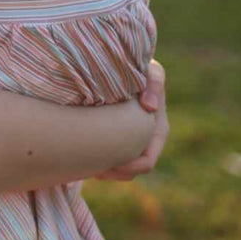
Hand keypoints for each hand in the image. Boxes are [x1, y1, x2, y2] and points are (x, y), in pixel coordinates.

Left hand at [93, 60, 167, 181]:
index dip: (130, 167)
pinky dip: (99, 163)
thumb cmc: (139, 67)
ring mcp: (132, 142)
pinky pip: (110, 161)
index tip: (109, 163)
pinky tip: (83, 157)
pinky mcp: (117, 139)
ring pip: (120, 171)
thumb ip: (154, 82)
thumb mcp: (150, 70)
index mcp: (157, 130)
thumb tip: (151, 107)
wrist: (121, 66)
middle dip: (113, 173)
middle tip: (92, 170)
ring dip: (105, 171)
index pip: (147, 161)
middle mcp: (146, 140)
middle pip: (131, 172)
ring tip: (86, 165)